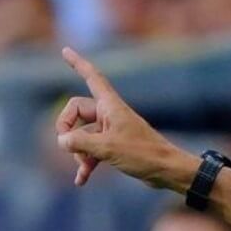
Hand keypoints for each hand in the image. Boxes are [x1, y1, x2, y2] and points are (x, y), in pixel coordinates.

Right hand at [55, 47, 192, 189]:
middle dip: (68, 130)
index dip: (78, 64)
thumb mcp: (107, 148)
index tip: (65, 50)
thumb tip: (62, 141)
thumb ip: (80, 142)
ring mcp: (113, 131)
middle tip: (69, 147)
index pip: (92, 77)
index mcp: (111, 106)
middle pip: (76, 112)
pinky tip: (81, 180)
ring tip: (83, 169)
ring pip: (83, 135)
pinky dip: (87, 164)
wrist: (168, 171)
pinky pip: (93, 151)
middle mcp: (110, 114)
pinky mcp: (116, 147)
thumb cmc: (143, 154)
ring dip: (79, 152)